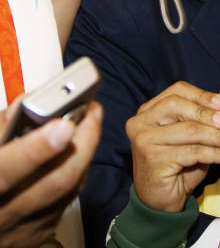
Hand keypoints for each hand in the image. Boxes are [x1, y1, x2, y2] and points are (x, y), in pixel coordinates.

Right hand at [0, 101, 101, 247]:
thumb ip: (3, 128)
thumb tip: (30, 104)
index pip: (6, 172)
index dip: (36, 149)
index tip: (63, 126)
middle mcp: (3, 214)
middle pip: (56, 183)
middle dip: (82, 142)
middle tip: (92, 111)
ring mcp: (23, 228)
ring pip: (68, 191)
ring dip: (84, 152)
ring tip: (89, 122)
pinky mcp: (39, 233)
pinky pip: (67, 200)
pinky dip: (76, 171)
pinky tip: (76, 152)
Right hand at [126, 82, 219, 212]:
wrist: (161, 199)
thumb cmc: (179, 163)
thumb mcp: (191, 137)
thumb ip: (202, 121)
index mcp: (149, 110)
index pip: (177, 91)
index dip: (202, 95)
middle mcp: (141, 122)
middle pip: (179, 107)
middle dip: (208, 114)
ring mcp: (144, 141)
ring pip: (190, 131)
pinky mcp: (153, 159)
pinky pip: (193, 152)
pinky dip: (217, 153)